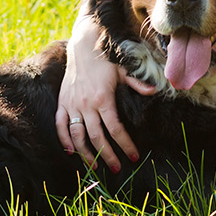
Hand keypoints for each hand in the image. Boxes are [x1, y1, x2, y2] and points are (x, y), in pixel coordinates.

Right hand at [55, 13, 158, 171]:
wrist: (83, 46)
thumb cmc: (106, 59)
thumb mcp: (123, 70)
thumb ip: (137, 83)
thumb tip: (154, 91)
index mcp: (103, 99)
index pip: (115, 129)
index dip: (125, 144)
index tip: (133, 156)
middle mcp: (86, 105)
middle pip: (96, 138)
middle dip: (107, 155)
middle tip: (116, 169)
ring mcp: (72, 105)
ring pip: (77, 136)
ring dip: (85, 153)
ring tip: (95, 166)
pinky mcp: (62, 102)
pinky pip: (61, 126)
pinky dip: (64, 140)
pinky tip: (71, 152)